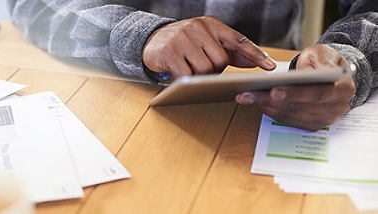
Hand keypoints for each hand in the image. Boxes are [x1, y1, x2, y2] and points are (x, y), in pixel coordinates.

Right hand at [142, 16, 276, 77]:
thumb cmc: (186, 44)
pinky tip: (181, 74)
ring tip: (192, 70)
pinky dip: (187, 80)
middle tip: (205, 68)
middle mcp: (198, 27)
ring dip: (201, 76)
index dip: (255, 54)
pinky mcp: (169, 52)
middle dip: (216, 70)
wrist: (152, 41)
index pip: (238, 40)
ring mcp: (182, 39)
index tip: (270, 67)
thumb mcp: (208, 41)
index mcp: (211, 24)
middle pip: (221, 60)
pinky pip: (187, 75)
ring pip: (206, 69)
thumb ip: (231, 51)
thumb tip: (256, 62)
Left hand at [236, 44, 355, 130]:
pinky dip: (270, 112)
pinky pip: (288, 121)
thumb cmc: (325, 62)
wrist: (331, 76)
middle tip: (248, 95)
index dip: (295, 94)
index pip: (317, 94)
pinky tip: (255, 103)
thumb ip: (316, 60)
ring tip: (246, 97)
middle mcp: (336, 108)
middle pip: (299, 107)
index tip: (273, 91)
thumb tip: (303, 74)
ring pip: (290, 116)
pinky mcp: (312, 124)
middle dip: (271, 101)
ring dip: (265, 107)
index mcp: (343, 89)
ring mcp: (324, 119)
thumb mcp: (323, 52)